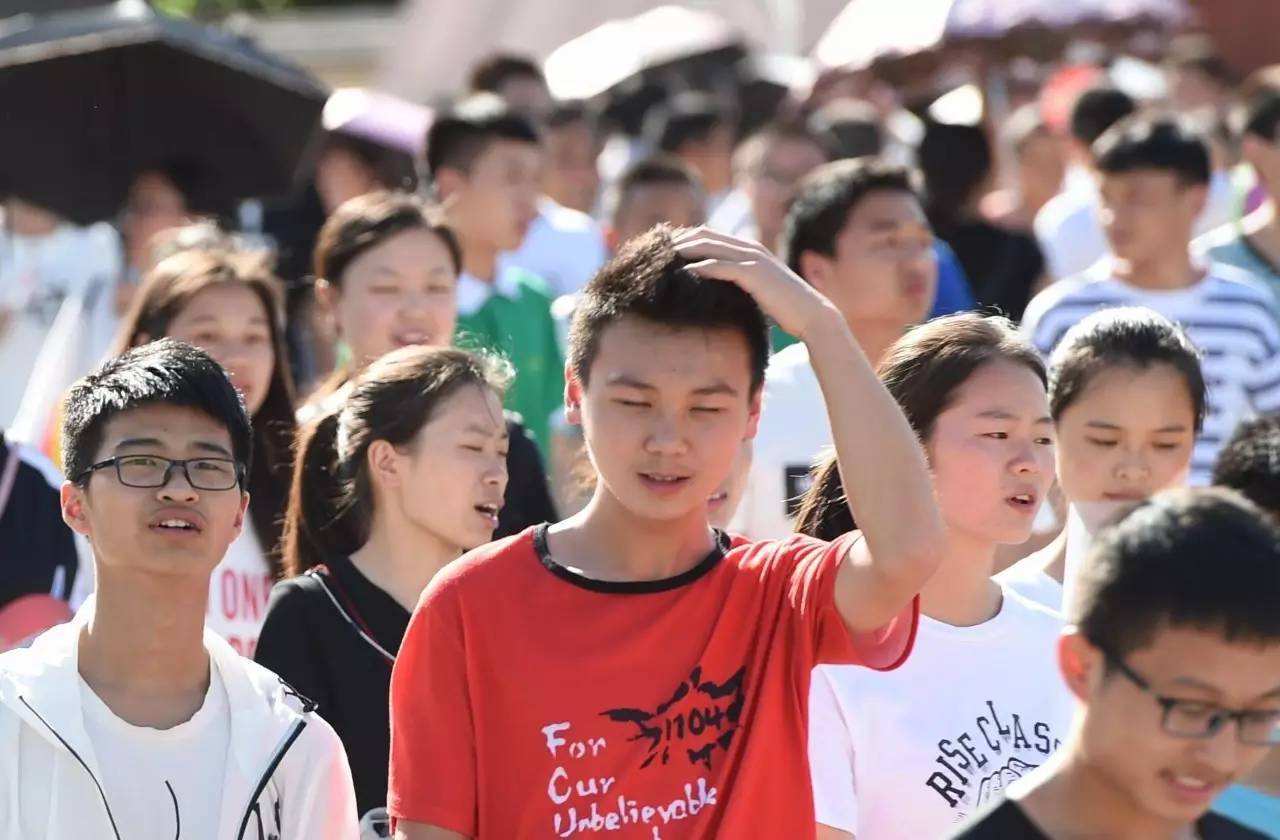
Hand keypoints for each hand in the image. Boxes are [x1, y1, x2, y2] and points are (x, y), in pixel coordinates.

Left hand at [672, 227, 837, 340]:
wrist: (810, 314)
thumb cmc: (782, 307)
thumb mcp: (755, 290)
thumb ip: (737, 283)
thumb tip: (712, 288)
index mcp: (748, 249)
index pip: (708, 235)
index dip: (684, 239)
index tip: (663, 249)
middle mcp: (749, 248)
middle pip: (704, 235)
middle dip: (678, 240)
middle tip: (654, 250)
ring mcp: (752, 259)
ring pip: (710, 247)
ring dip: (684, 250)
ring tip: (661, 259)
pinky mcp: (754, 274)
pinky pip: (721, 266)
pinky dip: (701, 267)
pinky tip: (683, 273)